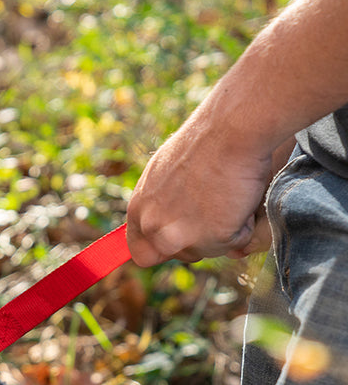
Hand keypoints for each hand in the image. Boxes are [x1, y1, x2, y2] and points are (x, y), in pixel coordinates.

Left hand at [126, 115, 278, 267]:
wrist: (230, 129)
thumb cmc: (203, 142)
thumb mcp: (163, 173)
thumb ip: (160, 205)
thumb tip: (166, 233)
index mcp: (139, 211)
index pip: (142, 254)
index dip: (163, 250)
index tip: (180, 241)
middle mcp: (154, 227)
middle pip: (179, 255)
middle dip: (199, 241)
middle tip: (215, 209)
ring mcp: (182, 235)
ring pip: (208, 251)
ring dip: (223, 232)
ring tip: (228, 196)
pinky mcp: (214, 238)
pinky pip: (237, 242)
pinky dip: (245, 225)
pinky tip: (241, 196)